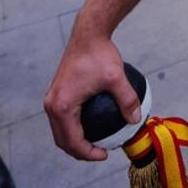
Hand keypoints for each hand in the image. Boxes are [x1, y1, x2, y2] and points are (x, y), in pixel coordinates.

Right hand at [45, 32, 138, 160]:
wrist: (87, 34)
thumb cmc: (99, 54)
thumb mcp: (117, 78)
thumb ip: (127, 100)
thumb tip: (135, 120)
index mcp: (62, 106)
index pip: (72, 142)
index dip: (88, 153)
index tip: (105, 154)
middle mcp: (52, 104)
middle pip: (62, 140)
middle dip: (79, 151)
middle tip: (100, 152)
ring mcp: (52, 98)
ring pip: (59, 131)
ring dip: (74, 141)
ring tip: (95, 143)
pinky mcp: (56, 93)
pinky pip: (61, 119)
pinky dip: (72, 129)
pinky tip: (91, 126)